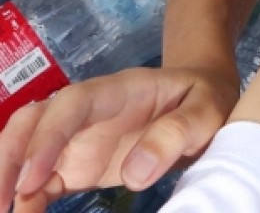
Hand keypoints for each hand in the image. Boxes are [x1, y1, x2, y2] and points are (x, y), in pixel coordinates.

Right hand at [0, 67, 239, 211]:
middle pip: (32, 123)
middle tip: (3, 203)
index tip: (33, 179)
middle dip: (8, 158)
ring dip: (8, 178)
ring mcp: (78, 139)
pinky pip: (43, 182)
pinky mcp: (78, 165)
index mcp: (117, 91)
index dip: (46, 138)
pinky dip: (28, 201)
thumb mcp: (206, 110)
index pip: (70, 105)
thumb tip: (135, 174)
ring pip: (26, 150)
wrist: (204, 101)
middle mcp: (88, 113)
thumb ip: (176, 134)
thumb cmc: (204, 99)